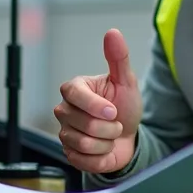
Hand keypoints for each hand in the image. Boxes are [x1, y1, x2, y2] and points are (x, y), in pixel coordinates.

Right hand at [54, 29, 142, 173]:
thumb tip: (112, 32)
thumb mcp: (126, 82)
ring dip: (107, 142)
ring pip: (84, 144)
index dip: (95, 106)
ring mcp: (64, 133)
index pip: (73, 94)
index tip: (114, 111)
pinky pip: (84, 160)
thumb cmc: (124, 107)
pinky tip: (104, 149)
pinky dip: (102, 157)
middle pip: (83, 123)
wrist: (128, 137)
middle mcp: (64, 110)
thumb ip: (118, 58)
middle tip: (116, 122)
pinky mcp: (68, 153)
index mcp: (75, 89)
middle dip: (109, 127)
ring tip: (110, 135)